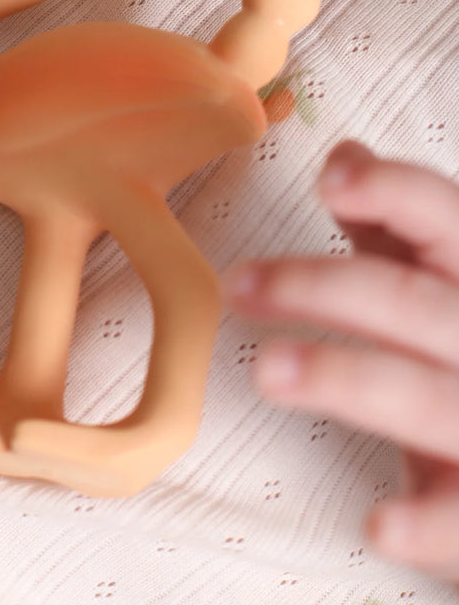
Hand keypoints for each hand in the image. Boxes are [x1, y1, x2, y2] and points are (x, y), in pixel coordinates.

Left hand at [225, 140, 458, 584]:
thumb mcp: (446, 282)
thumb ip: (399, 225)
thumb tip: (344, 154)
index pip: (448, 220)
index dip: (396, 194)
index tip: (331, 178)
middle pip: (414, 303)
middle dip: (324, 287)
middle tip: (239, 284)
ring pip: (426, 397)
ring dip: (348, 379)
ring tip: (268, 370)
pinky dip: (431, 523)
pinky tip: (382, 523)